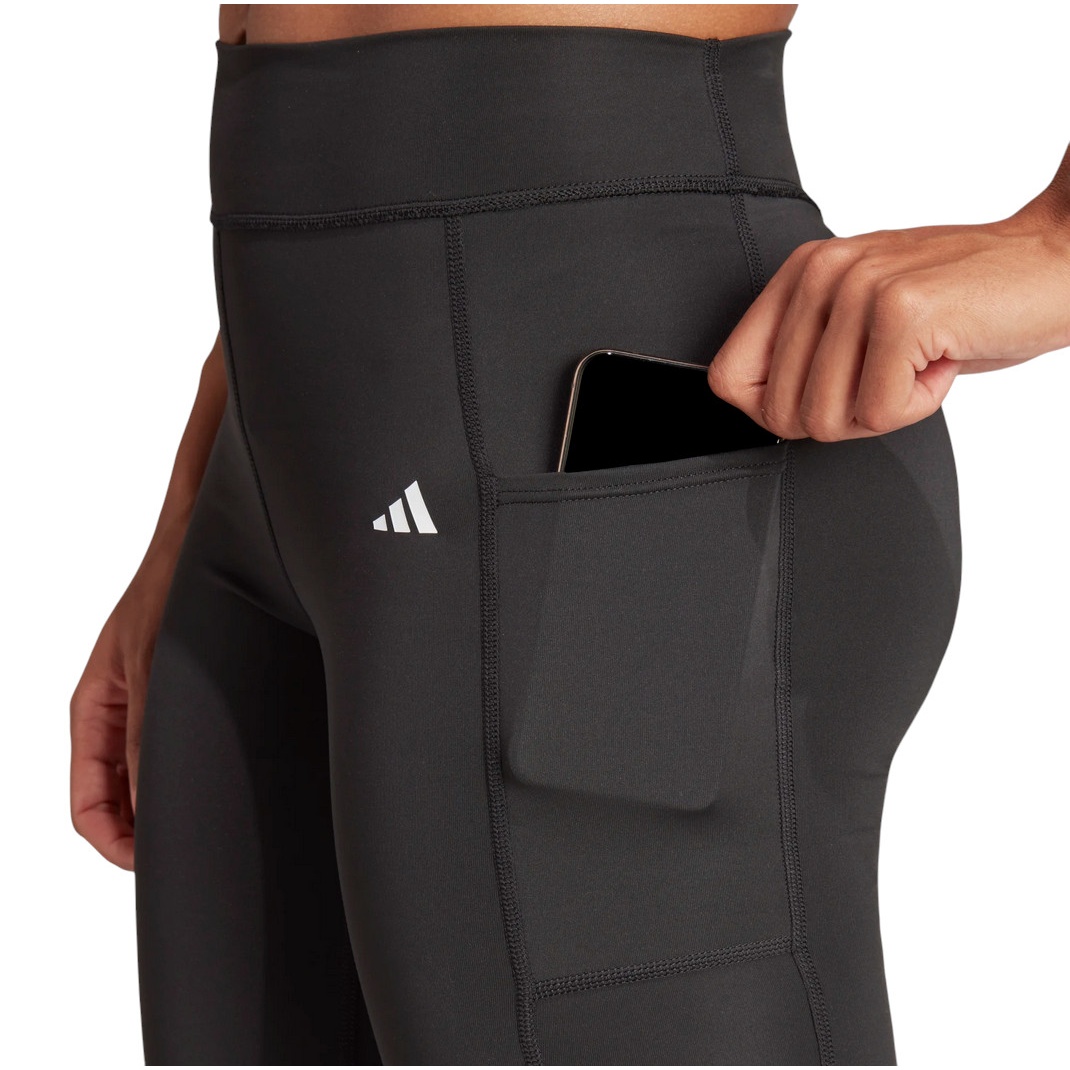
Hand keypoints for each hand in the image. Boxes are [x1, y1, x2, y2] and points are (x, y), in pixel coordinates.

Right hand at [69, 514, 187, 869]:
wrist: (204, 546)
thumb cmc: (167, 592)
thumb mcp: (151, 669)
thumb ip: (145, 737)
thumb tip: (149, 805)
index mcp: (94, 714)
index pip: (88, 806)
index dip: (114, 844)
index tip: (151, 863)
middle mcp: (121, 718)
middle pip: (120, 802)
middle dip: (146, 832)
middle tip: (188, 851)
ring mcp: (152, 711)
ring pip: (151, 781)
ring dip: (172, 804)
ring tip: (210, 821)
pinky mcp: (185, 701)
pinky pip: (181, 755)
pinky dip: (195, 776)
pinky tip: (226, 785)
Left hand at [707, 197, 1069, 441]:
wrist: (1055, 267)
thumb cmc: (960, 306)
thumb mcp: (862, 322)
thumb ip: (805, 353)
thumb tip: (758, 410)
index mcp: (800, 272)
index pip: (727, 379)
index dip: (773, 412)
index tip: (829, 394)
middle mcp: (820, 272)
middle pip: (779, 413)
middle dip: (842, 416)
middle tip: (890, 375)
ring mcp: (858, 288)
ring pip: (826, 419)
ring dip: (885, 409)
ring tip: (917, 360)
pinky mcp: (901, 312)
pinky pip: (878, 414)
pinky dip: (919, 406)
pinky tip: (943, 359)